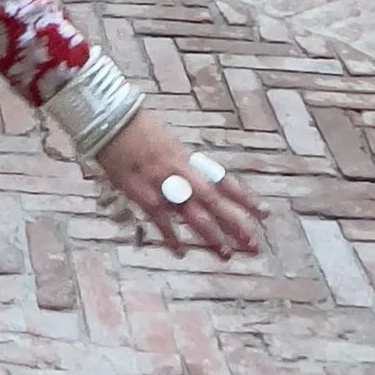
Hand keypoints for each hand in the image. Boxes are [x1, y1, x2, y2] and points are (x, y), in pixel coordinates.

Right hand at [93, 109, 262, 257]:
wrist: (110, 120)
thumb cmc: (137, 128)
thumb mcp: (168, 144)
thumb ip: (183, 166)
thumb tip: (197, 182)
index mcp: (189, 159)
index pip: (224, 182)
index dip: (245, 199)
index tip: (264, 214)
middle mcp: (181, 173)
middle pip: (216, 203)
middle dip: (236, 225)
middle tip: (253, 245)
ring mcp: (163, 185)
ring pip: (194, 215)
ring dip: (211, 236)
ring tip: (226, 254)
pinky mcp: (142, 194)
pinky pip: (161, 220)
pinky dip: (171, 237)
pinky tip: (180, 251)